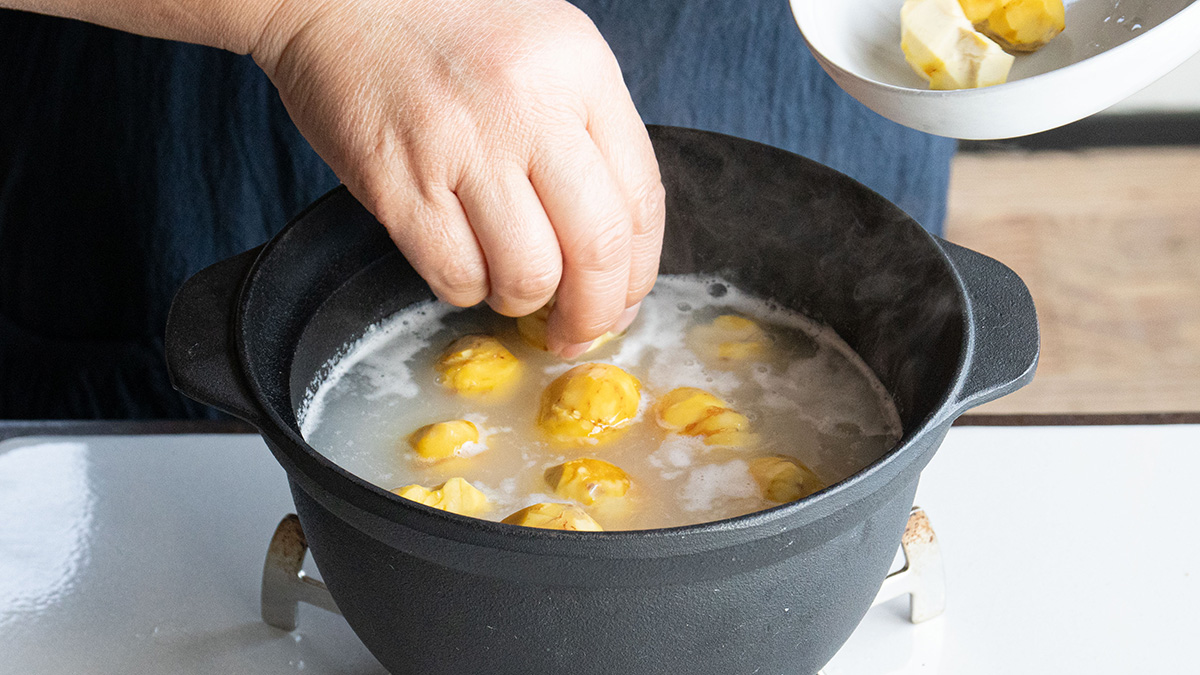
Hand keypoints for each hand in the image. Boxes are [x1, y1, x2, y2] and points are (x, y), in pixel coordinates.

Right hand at [252, 0, 664, 356]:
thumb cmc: (450, 32)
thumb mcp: (547, 54)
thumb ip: (590, 135)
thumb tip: (614, 249)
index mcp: (579, 71)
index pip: (641, 200)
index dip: (639, 273)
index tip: (624, 302)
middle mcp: (528, 106)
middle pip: (596, 247)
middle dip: (595, 313)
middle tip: (578, 332)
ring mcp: (460, 146)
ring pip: (527, 274)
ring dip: (525, 301)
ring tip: (511, 285)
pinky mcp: (398, 182)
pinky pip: (455, 275)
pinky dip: (467, 289)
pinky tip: (464, 263)